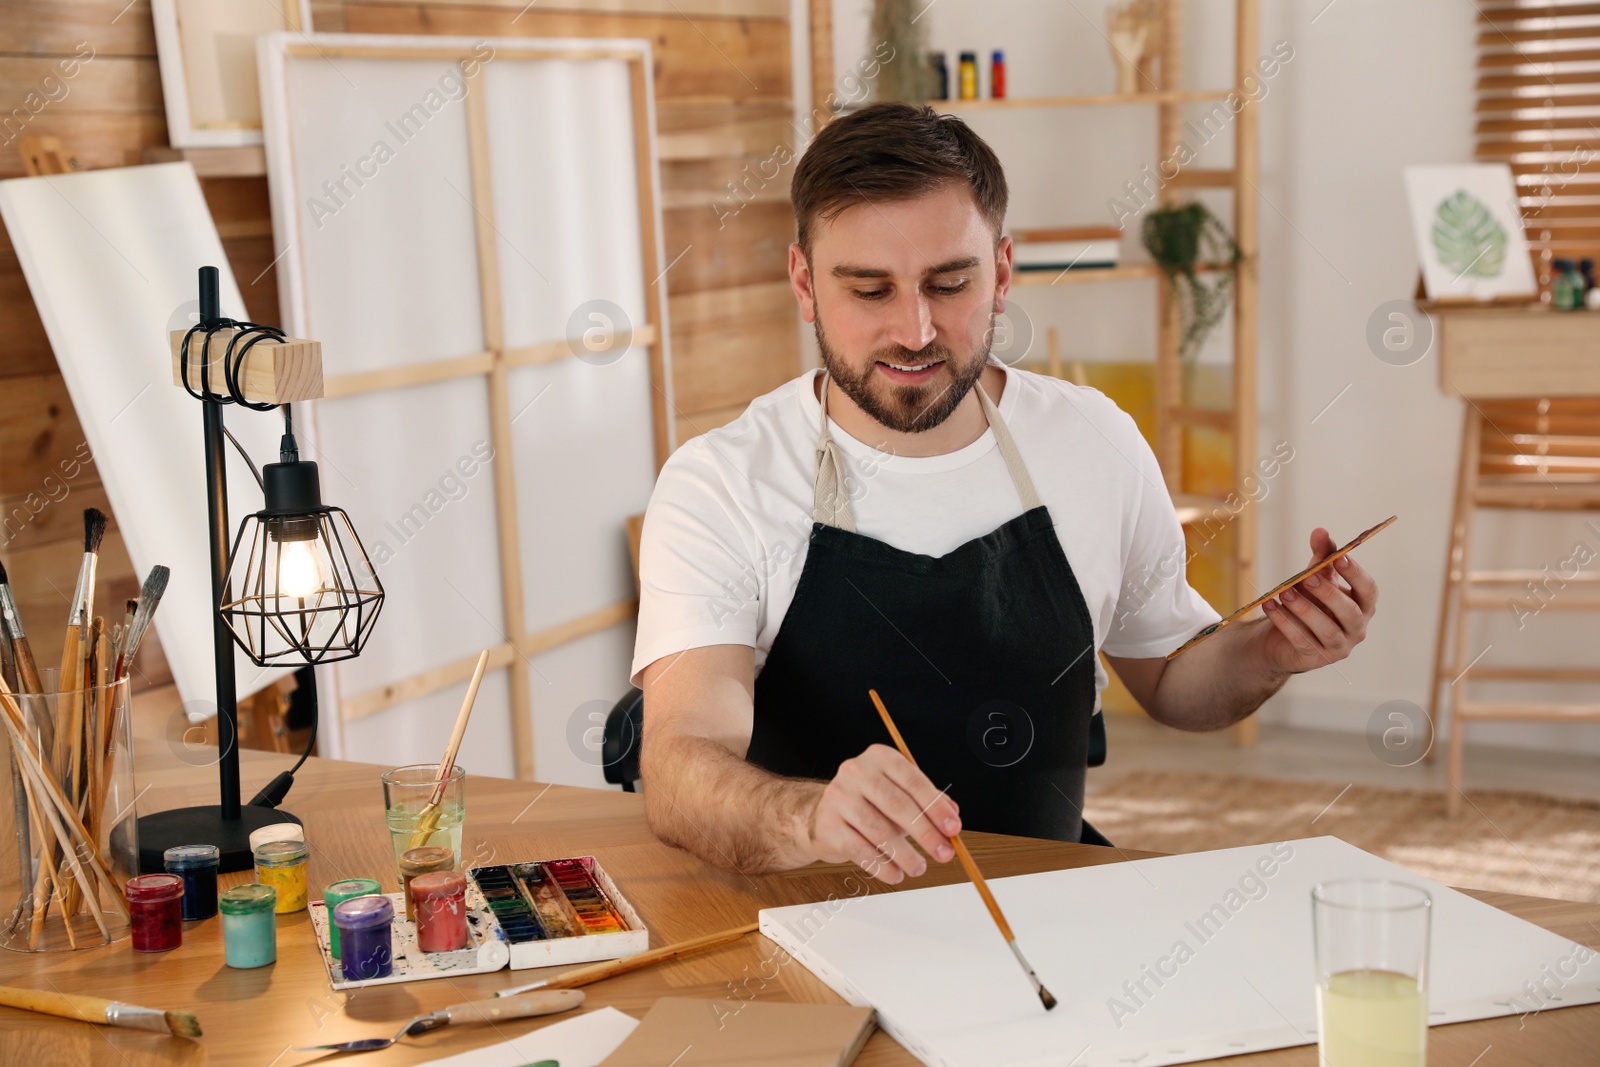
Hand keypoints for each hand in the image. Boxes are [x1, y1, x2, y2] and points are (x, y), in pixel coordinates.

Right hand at [807, 744, 960, 884]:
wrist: (823, 815)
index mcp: (880, 757)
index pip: (913, 781)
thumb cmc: (869, 803)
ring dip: (905, 854)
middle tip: (944, 853)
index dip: (936, 807)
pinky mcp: (828, 825)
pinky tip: (896, 874)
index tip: (953, 828)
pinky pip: (861, 850)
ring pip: (880, 831)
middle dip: (926, 833)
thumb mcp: (900, 795)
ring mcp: (839, 797)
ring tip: (919, 868)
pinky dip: (882, 866)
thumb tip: (953, 815)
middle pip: (898, 805)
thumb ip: (927, 802)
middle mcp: (857, 772)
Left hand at [1260, 527, 1377, 674]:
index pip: (1368, 590)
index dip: (1356, 575)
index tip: (1339, 557)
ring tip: (1283, 593)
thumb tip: (1320, 530)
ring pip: (1326, 630)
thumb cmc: (1310, 601)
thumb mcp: (1316, 576)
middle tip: (1307, 577)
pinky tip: (1270, 606)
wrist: (1283, 637)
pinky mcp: (1316, 659)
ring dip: (1304, 610)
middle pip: (1350, 613)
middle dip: (1329, 594)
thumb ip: (1322, 554)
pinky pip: (1302, 641)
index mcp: (1363, 605)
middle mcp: (1357, 628)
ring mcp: (1339, 647)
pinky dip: (1285, 623)